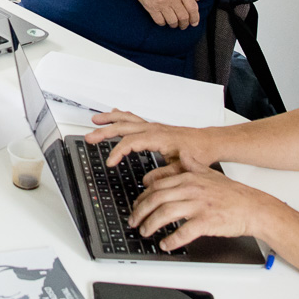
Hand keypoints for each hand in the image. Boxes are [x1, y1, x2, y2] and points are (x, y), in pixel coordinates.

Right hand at [85, 111, 219, 170]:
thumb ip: (164, 175)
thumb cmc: (198, 152)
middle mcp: (153, 129)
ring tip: (94, 121)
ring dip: (109, 119)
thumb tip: (147, 182)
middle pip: (123, 127)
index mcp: (157, 137)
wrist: (208, 142)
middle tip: (90, 138)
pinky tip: (115, 115)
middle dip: (104, 132)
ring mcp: (153, 126)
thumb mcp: (182, 168)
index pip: (130, 142)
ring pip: (126, 119)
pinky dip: (121, 116)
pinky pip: (133, 118)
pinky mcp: (154, 127)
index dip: (117, 152)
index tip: (110, 162)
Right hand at [124, 0, 199, 27]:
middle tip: (183, 26)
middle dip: (185, 24)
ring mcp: (161, 3)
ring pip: (172, 21)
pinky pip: (159, 21)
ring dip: (174, 25)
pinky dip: (163, 23)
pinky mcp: (151, 7)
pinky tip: (163, 21)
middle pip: (183, 17)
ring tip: (173, 24)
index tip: (194, 23)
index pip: (192, 7)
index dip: (195, 17)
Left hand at [125, 155, 282, 248]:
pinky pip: (184, 232)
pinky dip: (172, 240)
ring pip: (165, 213)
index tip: (135, 206)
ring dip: (151, 225)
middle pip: (157, 199)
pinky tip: (166, 244)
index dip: (142, 198)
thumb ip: (193, 165)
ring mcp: (198, 205)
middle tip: (134, 221)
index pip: (157, 186)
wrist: (254, 208)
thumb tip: (183, 156)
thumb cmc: (233, 194)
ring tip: (145, 232)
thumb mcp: (210, 174)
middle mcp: (191, 190)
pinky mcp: (207, 221)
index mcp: (189, 178)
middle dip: (140, 212)